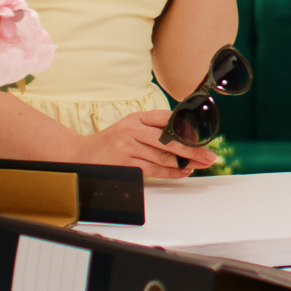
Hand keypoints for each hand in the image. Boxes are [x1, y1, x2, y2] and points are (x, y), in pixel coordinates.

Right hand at [71, 110, 215, 179]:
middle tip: (209, 155)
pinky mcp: (125, 166)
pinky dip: (171, 172)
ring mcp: (127, 148)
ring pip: (163, 157)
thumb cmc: (111, 142)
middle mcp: (131, 131)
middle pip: (169, 141)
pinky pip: (154, 170)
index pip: (166, 119)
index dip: (187, 128)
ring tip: (200, 164)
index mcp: (135, 118)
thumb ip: (153, 127)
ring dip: (185, 163)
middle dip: (192, 149)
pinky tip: (183, 171)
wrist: (81, 156)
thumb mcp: (130, 126)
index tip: (203, 135)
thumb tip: (184, 134)